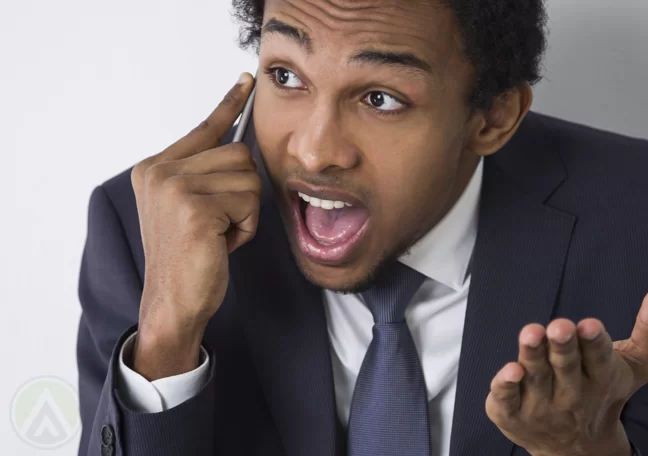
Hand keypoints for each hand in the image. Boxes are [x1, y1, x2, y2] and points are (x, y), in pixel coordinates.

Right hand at [129, 73, 258, 379]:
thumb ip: (206, 175)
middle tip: (221, 223)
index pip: (204, 128)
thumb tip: (244, 148)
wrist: (173, 302)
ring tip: (219, 235)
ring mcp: (174, 188)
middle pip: (240, 154)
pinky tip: (222, 244)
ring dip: (245, 212)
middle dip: (244, 192)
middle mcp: (160, 171)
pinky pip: (249, 203)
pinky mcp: (194, 209)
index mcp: (156, 167)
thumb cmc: (190, 257)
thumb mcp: (191, 207)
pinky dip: (246, 228)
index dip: (230, 104)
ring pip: (249, 178)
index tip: (247, 80)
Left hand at [486, 293, 647, 455]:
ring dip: (532, 355)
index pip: (598, 357)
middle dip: (563, 345)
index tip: (589, 325)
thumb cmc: (598, 393)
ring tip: (531, 334)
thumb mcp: (630, 367)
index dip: (593, 341)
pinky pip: (507, 399)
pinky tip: (509, 371)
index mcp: (600, 377)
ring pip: (536, 377)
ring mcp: (541, 405)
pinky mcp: (512, 414)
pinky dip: (506, 386)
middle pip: (566, 365)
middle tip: (560, 326)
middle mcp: (571, 393)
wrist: (575, 450)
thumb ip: (646, 334)